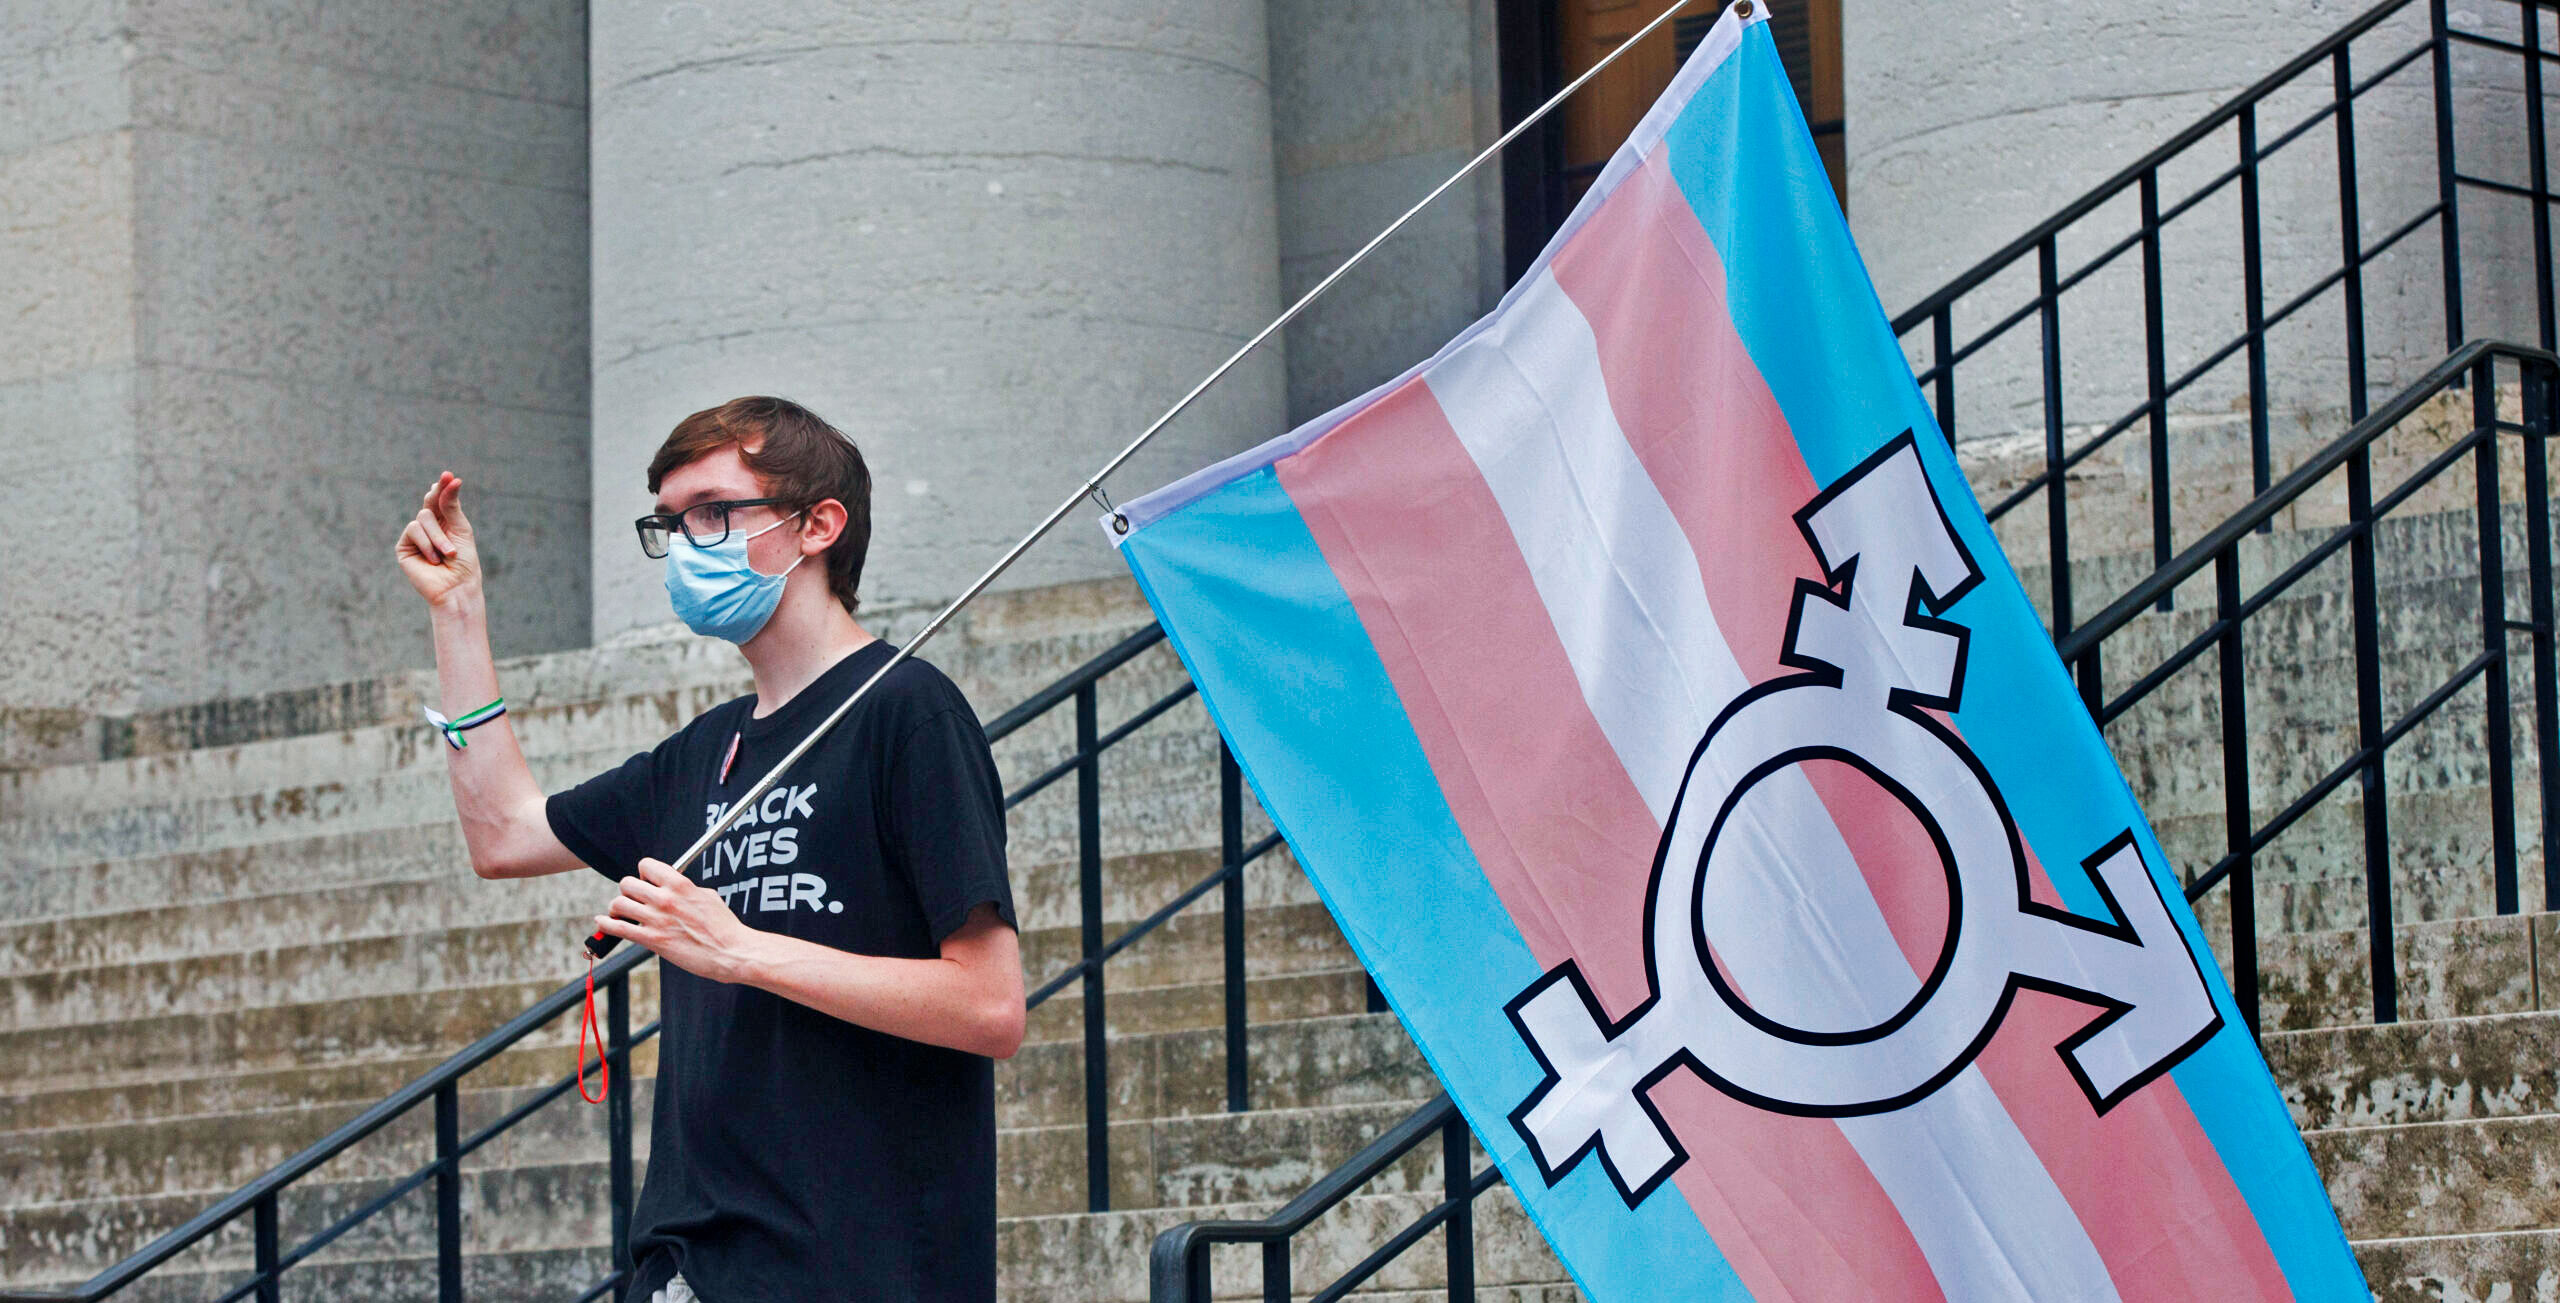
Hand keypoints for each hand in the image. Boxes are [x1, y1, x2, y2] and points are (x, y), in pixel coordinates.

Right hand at [397, 472, 482, 607]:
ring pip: (423, 517)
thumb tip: (450, 479)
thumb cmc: (464, 562)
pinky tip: (434, 559)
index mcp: (445, 522)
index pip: (441, 499)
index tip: (449, 475)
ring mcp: (416, 537)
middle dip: (438, 494)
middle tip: (444, 482)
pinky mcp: (404, 547)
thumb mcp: (461, 530)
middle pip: (429, 501)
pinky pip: (413, 530)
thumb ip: (451, 506)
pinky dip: (427, 544)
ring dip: (439, 536)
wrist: (456, 587)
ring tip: (448, 554)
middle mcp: (429, 527)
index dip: (443, 487)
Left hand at [596, 858, 761, 982]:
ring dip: (617, 908)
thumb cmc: (723, 927)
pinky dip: (605, 925)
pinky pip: (618, 928)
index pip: (646, 866)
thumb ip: (686, 890)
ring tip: (620, 913)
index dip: (644, 873)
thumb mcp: (707, 897)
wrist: (730, 952)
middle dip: (629, 891)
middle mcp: (665, 899)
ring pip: (619, 904)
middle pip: (627, 883)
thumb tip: (675, 888)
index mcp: (680, 884)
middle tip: (635, 900)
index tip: (646, 882)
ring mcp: (656, 920)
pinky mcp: (652, 940)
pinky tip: (602, 922)